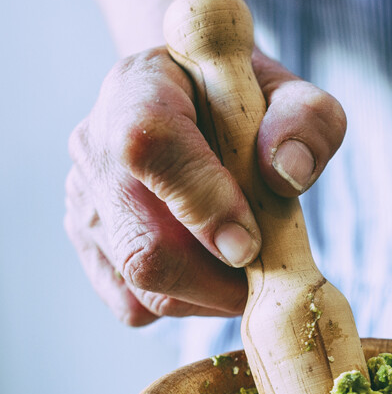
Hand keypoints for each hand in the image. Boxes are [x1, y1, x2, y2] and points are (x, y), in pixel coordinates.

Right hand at [65, 47, 345, 325]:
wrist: (194, 104)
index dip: (204, 204)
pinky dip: (187, 303)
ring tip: (248, 267)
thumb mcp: (288, 92)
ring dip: (211, 295)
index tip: (252, 243)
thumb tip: (290, 172)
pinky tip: (213, 271)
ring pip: (143, 285)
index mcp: (139, 87)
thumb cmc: (244, 101)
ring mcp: (85, 203)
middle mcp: (94, 147)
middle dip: (220, 279)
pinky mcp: (90, 249)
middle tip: (269, 274)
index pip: (150, 147)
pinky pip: (136, 306)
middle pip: (144, 245)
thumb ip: (304, 120)